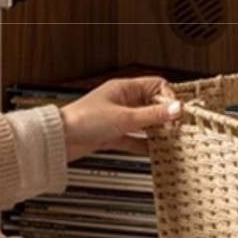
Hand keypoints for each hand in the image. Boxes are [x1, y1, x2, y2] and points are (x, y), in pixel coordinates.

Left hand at [60, 76, 181, 162]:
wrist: (59, 139)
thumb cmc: (83, 120)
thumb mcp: (124, 118)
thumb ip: (152, 115)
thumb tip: (177, 108)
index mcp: (124, 88)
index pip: (156, 86)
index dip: (169, 98)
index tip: (177, 112)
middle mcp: (122, 101)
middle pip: (152, 106)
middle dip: (165, 117)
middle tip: (177, 128)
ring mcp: (118, 118)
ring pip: (144, 123)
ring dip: (156, 132)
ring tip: (169, 141)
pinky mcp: (113, 135)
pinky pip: (134, 138)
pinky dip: (144, 145)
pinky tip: (154, 151)